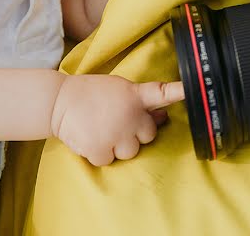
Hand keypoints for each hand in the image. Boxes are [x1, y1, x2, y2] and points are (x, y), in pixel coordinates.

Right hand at [50, 74, 184, 165]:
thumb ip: (142, 102)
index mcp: (135, 96)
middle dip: (135, 132)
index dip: (179, 93)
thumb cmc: (91, 93)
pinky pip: (110, 160)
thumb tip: (163, 116)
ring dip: (119, 145)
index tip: (192, 91)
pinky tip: (91, 137)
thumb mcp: (119, 89)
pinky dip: (100, 153)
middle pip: (148, 135)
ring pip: (130, 152)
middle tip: (115, 121)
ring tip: (101, 129)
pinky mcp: (101, 150)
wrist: (58, 102)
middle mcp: (129, 115)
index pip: (163, 93)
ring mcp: (116, 134)